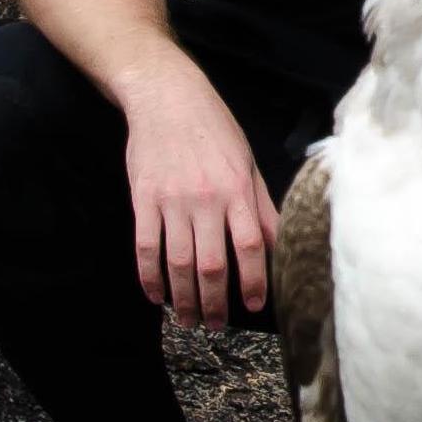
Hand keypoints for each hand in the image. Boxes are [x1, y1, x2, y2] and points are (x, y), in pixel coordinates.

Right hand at [121, 61, 277, 329]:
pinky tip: (156, 296)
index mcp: (237, 189)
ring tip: (189, 319)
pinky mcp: (143, 199)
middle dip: (215, 302)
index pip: (250, 245)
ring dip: (183, 299)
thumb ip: (261, 206)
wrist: (166, 97)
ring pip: (178, 263)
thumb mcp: (247, 162)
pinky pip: (146, 247)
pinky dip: (150, 277)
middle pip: (212, 264)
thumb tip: (279, 244)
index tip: (253, 306)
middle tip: (217, 325)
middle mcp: (206, 199)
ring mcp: (171, 201)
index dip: (253, 280)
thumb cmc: (214, 129)